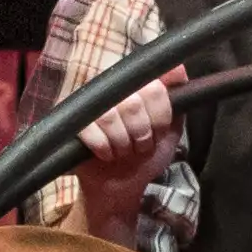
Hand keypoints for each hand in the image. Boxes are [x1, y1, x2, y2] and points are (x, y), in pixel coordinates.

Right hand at [73, 66, 179, 199]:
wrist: (121, 183)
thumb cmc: (144, 151)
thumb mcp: (170, 126)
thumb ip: (176, 95)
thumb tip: (178, 67)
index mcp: (134, 84)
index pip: (154, 88)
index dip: (160, 116)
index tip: (158, 131)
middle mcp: (111, 87)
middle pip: (132, 102)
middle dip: (141, 132)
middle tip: (140, 144)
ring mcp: (89, 103)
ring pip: (109, 116)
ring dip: (123, 142)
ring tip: (124, 150)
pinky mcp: (73, 122)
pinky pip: (88, 129)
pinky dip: (104, 147)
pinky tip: (107, 154)